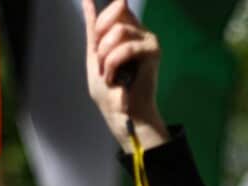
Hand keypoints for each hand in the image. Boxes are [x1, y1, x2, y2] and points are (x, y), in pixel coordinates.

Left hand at [83, 0, 168, 153]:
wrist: (120, 113)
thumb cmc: (109, 90)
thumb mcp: (94, 54)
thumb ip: (93, 28)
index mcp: (127, 30)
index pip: (116, 7)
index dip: (101, 24)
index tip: (98, 50)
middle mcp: (140, 31)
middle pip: (116, 13)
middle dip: (101, 41)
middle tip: (103, 64)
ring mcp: (148, 40)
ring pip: (119, 31)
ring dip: (106, 56)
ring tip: (108, 73)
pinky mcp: (153, 51)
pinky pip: (127, 48)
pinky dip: (114, 64)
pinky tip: (114, 77)